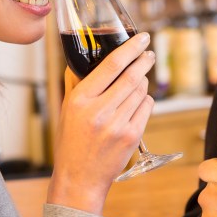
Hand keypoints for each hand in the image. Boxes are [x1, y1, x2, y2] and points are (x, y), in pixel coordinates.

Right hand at [47, 32, 155, 214]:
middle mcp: (99, 111)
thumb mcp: (66, 110)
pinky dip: (145, 100)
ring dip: (143, 81)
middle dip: (144, 61)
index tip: (142, 38)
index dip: (130, 48)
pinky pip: (146, 107)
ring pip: (141, 91)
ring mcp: (118, 125)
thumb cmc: (71, 142)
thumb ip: (75, 82)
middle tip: (149, 53)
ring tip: (139, 80)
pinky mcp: (132, 136)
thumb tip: (80, 57)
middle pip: (132, 76)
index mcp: (80, 100)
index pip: (111, 65)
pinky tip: (138, 101)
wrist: (79, 179)